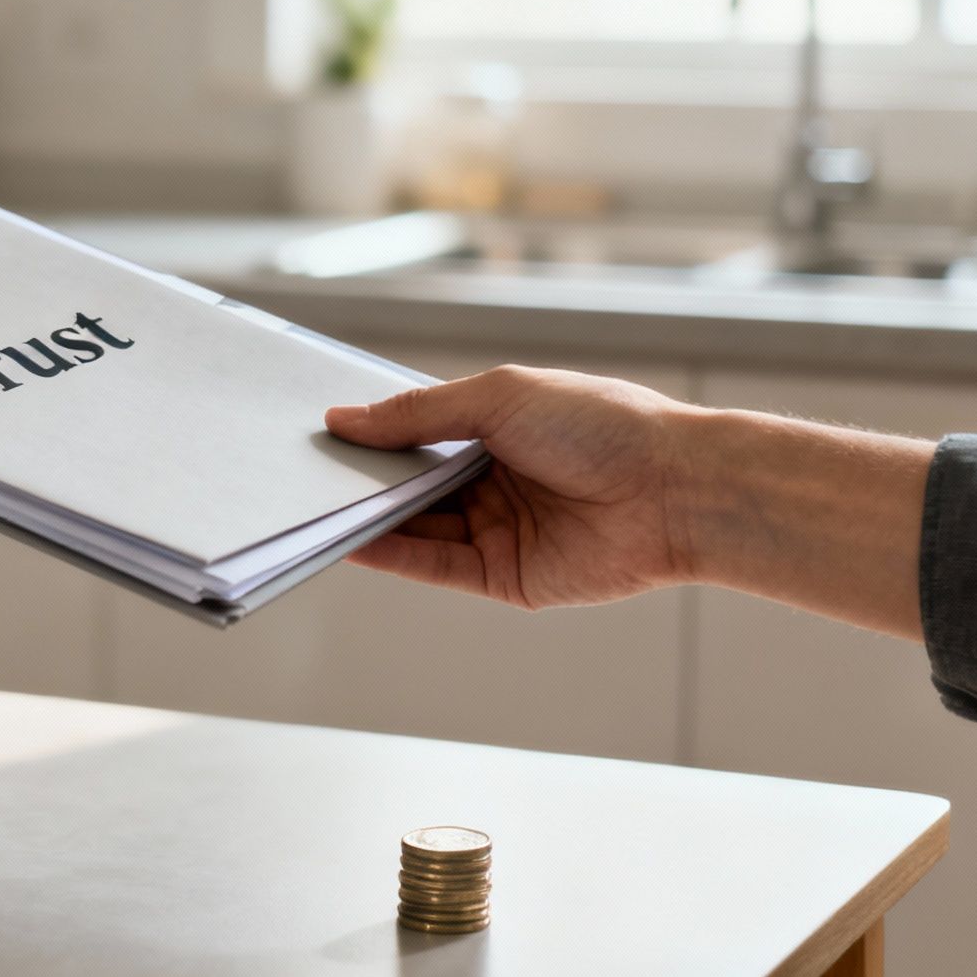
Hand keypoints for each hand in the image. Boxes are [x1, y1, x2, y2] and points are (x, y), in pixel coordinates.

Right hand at [323, 366, 700, 608]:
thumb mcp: (499, 398)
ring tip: (313, 507)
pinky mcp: (503, 577)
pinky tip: (352, 541)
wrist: (675, 490)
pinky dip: (392, 557)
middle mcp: (492, 482)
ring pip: (416, 528)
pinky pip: (435, 567)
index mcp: (496, 430)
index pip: (416, 434)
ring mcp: (496, 531)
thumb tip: (344, 420)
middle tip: (301, 472)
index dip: (372, 434)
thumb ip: (419, 413)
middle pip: (410, 485)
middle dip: (362, 479)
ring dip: (368, 518)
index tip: (318, 431)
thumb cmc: (602, 425)